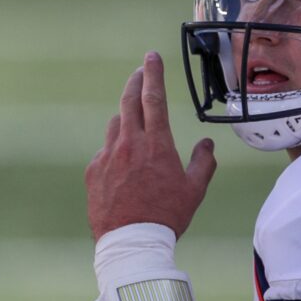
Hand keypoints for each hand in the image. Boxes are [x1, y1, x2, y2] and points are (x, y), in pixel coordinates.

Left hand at [85, 51, 216, 241]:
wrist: (131, 243)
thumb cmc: (167, 216)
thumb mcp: (194, 190)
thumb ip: (203, 162)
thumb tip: (207, 144)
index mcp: (156, 144)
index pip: (153, 98)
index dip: (153, 73)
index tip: (151, 56)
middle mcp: (129, 144)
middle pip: (129, 101)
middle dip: (135, 81)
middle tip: (140, 71)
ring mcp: (107, 156)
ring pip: (116, 125)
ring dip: (127, 119)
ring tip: (136, 125)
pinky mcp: (94, 171)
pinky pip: (105, 151)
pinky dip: (116, 150)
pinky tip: (124, 165)